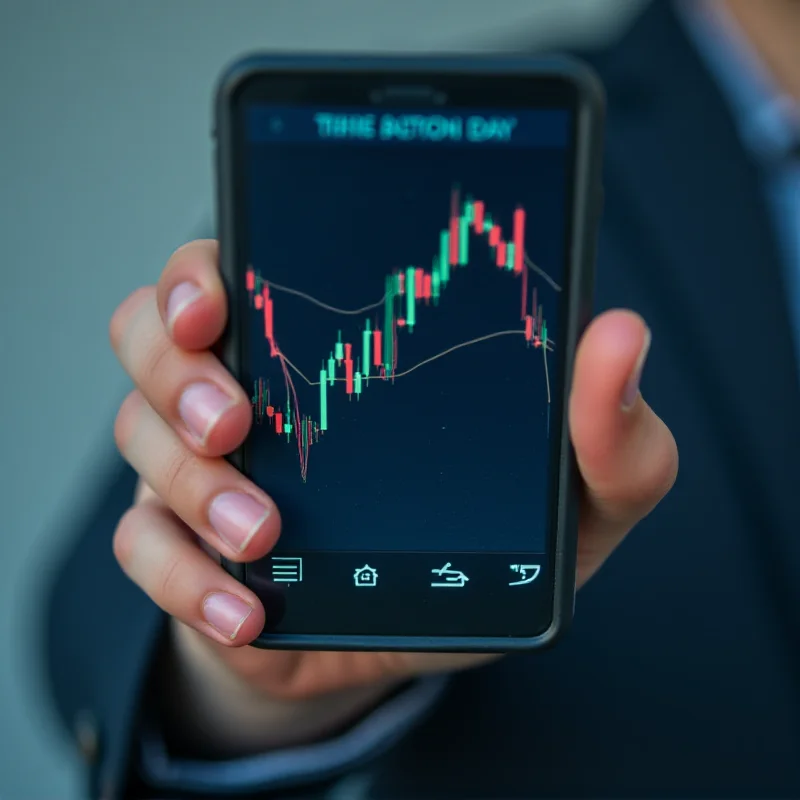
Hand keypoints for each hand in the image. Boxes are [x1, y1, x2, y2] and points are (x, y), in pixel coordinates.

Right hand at [110, 240, 676, 751]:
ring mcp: (207, 468)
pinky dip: (187, 579)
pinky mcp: (191, 551)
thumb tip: (619, 336)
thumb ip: (608, 431)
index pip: (234, 272)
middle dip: (177, 369)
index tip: (222, 296)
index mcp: (325, 347)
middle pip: (152, 335)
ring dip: (190, 481)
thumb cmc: (488, 545)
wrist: (420, 630)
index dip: (203, 271)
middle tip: (237, 418)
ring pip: (138, 437)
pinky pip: (144, 548)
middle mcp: (251, 391)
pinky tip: (248, 608)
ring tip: (263, 529)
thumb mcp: (571, 495)